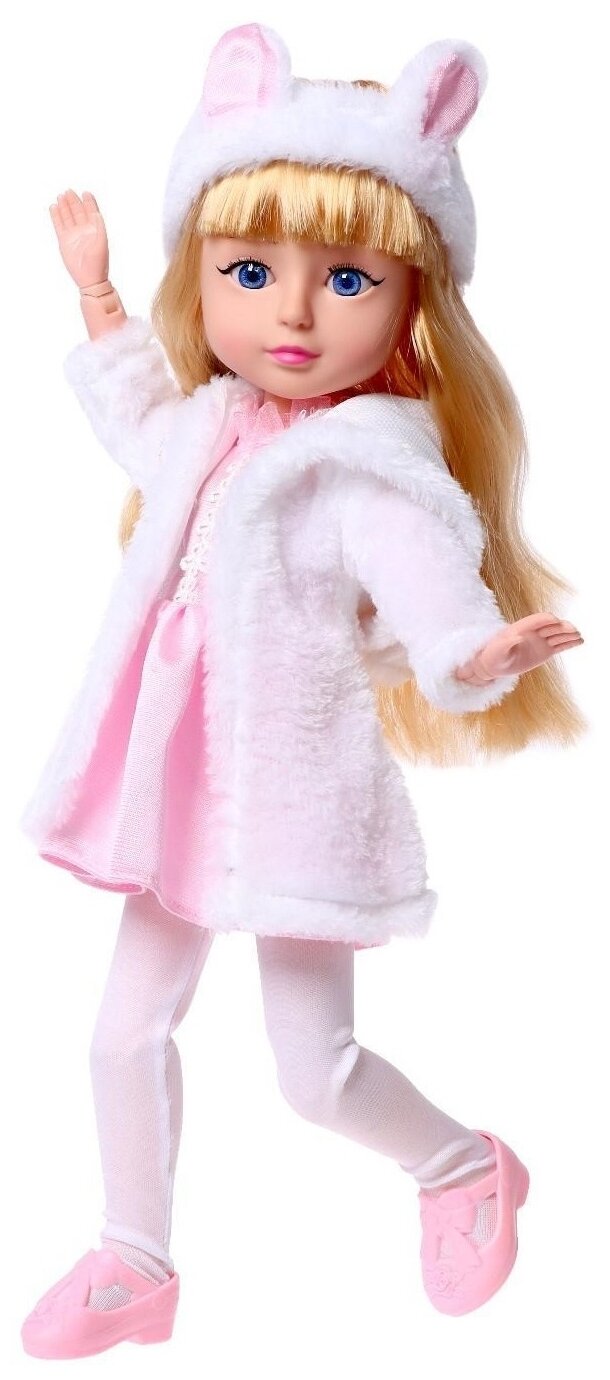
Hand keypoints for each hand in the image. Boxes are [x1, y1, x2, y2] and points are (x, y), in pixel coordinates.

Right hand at [49, 189, 108, 289]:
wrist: (90, 278)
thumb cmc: (98, 262)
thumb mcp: (101, 242)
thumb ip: (99, 226)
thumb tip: (96, 212)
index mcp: (95, 229)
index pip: (91, 211)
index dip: (89, 201)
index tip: (86, 192)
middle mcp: (84, 230)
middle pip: (78, 211)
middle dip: (74, 201)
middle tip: (69, 191)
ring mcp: (73, 235)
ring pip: (68, 216)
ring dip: (64, 206)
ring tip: (61, 196)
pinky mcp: (64, 241)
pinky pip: (59, 225)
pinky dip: (56, 216)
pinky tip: (53, 207)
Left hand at [454, 612, 583, 684]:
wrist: (493, 666)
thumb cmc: (492, 656)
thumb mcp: (496, 651)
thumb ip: (505, 643)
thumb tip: (516, 636)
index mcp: (521, 628)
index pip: (536, 620)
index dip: (546, 619)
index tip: (555, 621)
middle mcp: (533, 632)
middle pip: (550, 627)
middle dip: (561, 627)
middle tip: (573, 630)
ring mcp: (541, 641)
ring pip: (557, 635)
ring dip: (568, 634)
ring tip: (579, 636)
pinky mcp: (545, 651)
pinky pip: (560, 645)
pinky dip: (569, 643)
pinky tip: (579, 641)